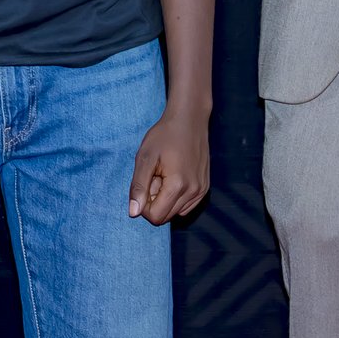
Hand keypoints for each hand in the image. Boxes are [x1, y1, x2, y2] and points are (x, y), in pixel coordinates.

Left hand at [129, 106, 208, 224]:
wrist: (189, 120)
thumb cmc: (164, 135)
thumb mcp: (145, 157)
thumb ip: (138, 186)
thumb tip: (133, 213)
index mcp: (178, 186)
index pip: (155, 217)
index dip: (144, 204)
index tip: (145, 182)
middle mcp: (194, 192)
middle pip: (166, 216)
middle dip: (155, 201)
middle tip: (155, 176)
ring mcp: (202, 191)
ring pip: (176, 212)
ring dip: (165, 198)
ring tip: (165, 174)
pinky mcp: (205, 188)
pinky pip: (186, 206)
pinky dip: (176, 197)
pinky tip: (174, 176)